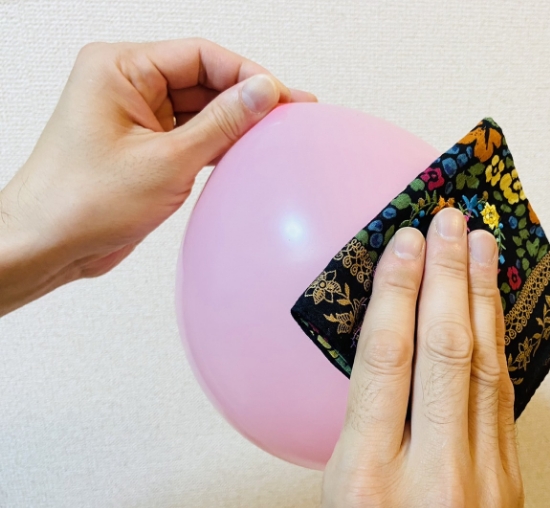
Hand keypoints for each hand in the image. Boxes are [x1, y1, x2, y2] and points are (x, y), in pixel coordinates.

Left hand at [0, 38, 314, 315]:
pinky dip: (218, 142)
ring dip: (234, 122)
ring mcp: (136, 115)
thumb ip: (222, 122)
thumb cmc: (82, 202)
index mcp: (120, 69)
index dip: (246, 74)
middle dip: (245, 98)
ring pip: (200, 107)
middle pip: (203, 78)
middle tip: (289, 114)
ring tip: (275, 134)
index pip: (200, 55)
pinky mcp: (144, 144)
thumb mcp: (167, 160)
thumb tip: (263, 91)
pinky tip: (246, 152)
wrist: (48, 245)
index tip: (281, 96)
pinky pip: (191, 132)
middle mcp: (126, 84)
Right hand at [322, 208, 523, 506]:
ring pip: (485, 367)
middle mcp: (431, 474)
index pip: (387, 363)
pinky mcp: (509, 482)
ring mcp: (482, 479)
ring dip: (482, 298)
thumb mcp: (336, 502)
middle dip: (449, 277)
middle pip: (445, 352)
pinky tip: (492, 312)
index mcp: (367, 482)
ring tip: (482, 246)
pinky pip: (503, 397)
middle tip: (452, 220)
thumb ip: (353, 432)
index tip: (406, 243)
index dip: (398, 294)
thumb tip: (366, 356)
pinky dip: (498, 343)